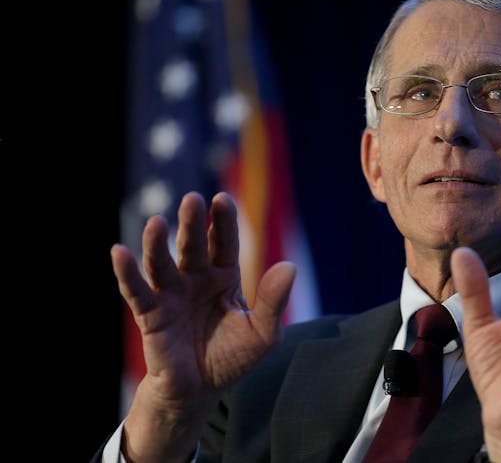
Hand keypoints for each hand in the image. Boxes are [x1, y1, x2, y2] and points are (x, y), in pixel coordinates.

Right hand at [112, 191, 294, 461]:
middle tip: (192, 199)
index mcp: (224, 277)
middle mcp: (196, 279)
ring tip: (156, 222)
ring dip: (158, 243)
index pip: (225, 244)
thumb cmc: (232, 357)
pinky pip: (138, 292)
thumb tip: (290, 267)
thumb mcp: (261, 333)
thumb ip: (272, 302)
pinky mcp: (150, 315)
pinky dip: (127, 273)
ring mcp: (171, 295)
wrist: (201, 392)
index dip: (223, 222)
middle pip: (193, 246)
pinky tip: (119, 252)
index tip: (222, 199)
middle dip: (192, 223)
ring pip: (163, 263)